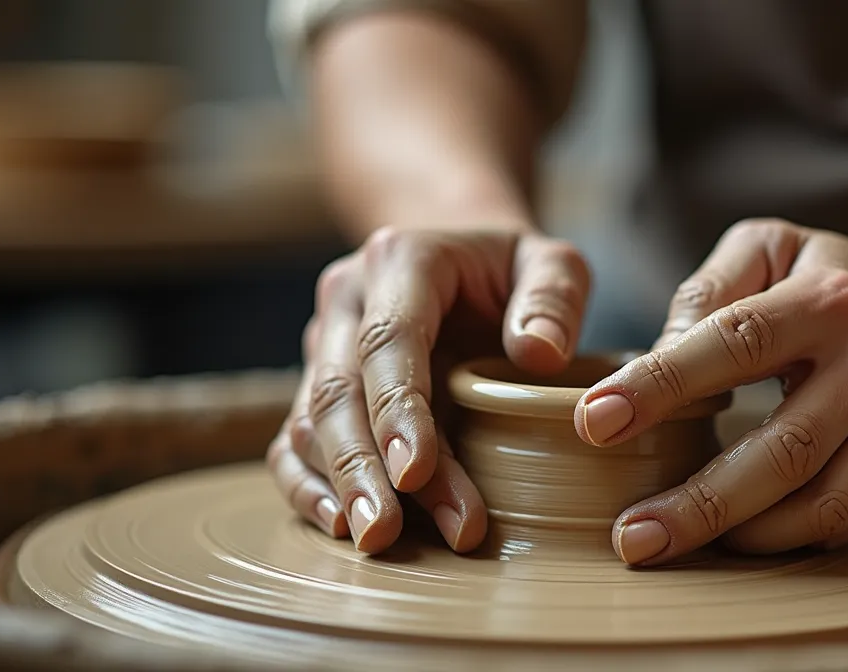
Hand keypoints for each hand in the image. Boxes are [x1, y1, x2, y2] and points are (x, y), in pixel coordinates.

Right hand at [267, 225, 591, 552]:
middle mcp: (349, 301)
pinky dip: (307, 486)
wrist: (467, 262)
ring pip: (314, 422)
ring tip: (381, 541)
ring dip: (346, 485)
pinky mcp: (317, 386)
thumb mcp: (554, 264)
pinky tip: (337, 525)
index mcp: (402, 260)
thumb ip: (554, 298)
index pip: (389, 339)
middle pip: (340, 389)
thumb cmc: (514, 271)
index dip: (396, 407)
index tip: (413, 471)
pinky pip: (293, 441)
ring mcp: (325, 346)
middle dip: (361, 466)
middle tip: (385, 532)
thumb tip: (538, 354)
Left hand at [575, 218, 847, 564]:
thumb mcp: (773, 246)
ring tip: (668, 541)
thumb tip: (655, 358)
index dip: (661, 385)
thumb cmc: (837, 277)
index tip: (595, 420)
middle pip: (782, 452)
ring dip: (738, 536)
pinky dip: (783, 539)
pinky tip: (734, 536)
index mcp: (830, 301)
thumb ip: (707, 289)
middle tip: (630, 535)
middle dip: (698, 502)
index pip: (735, 342)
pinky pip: (844, 524)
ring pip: (819, 505)